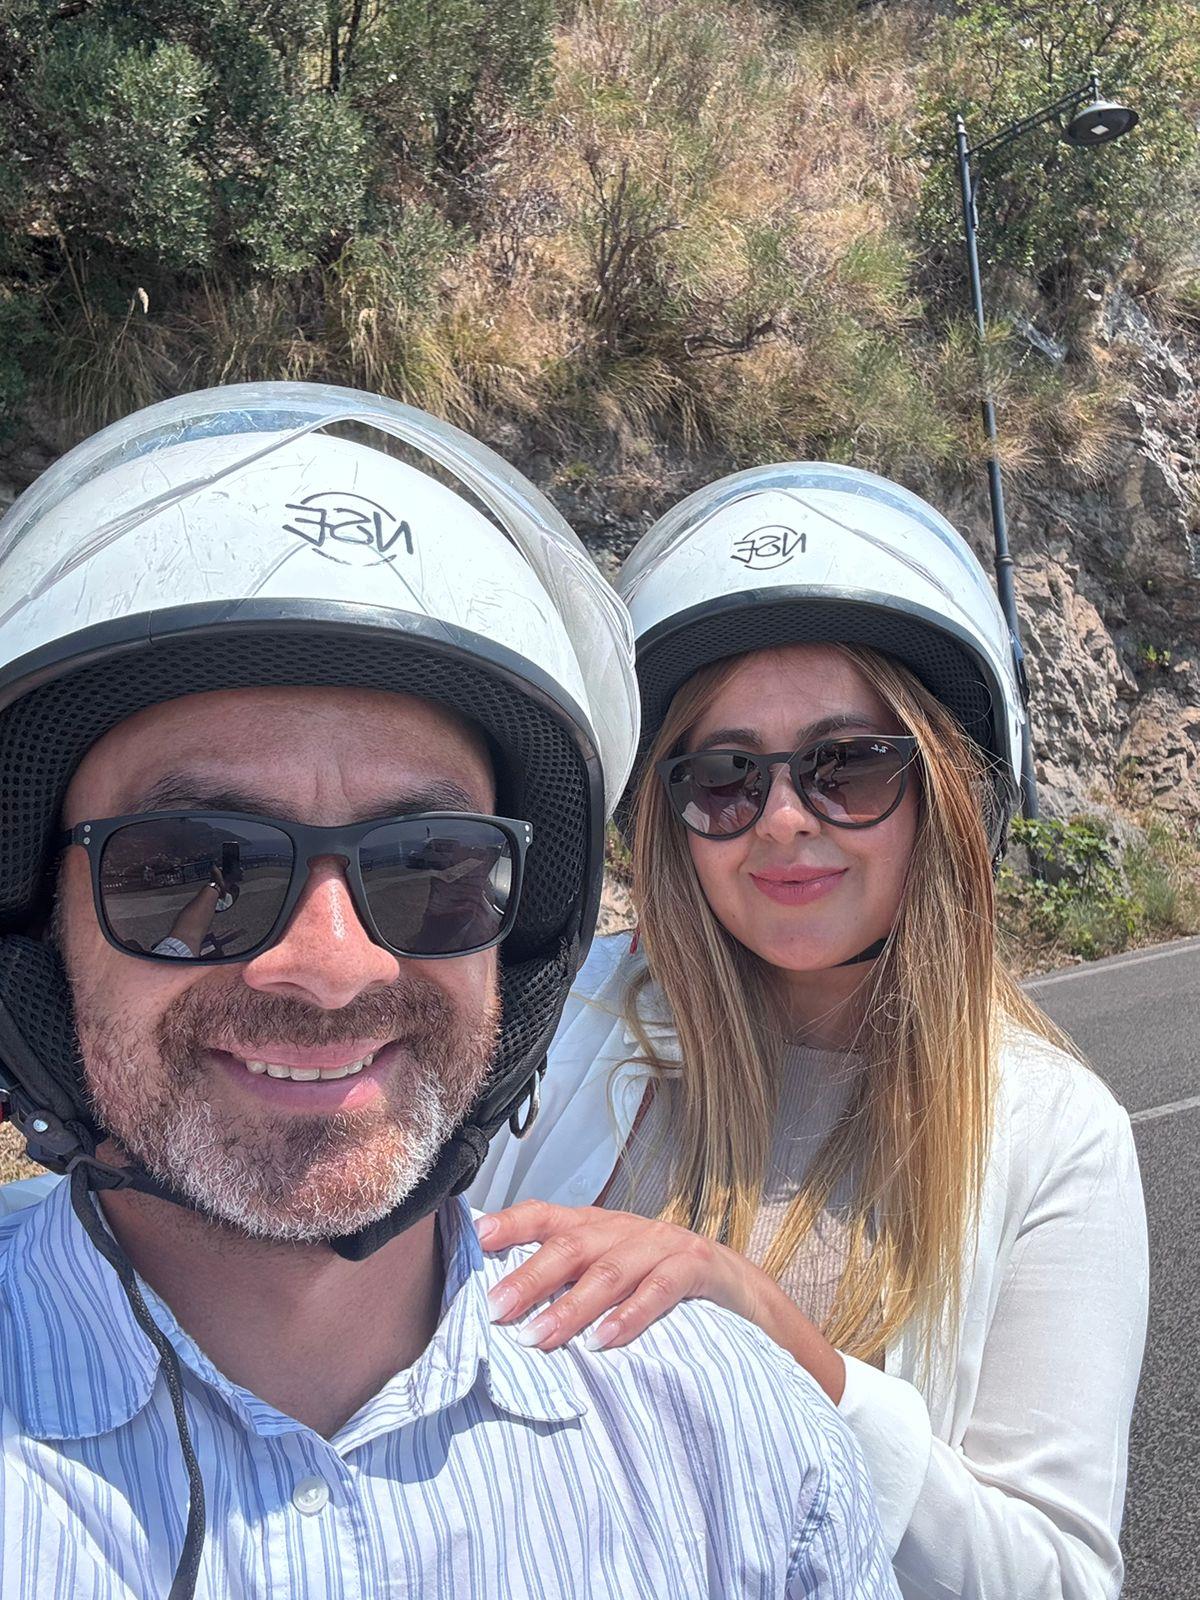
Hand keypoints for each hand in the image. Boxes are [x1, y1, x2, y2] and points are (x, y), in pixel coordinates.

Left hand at [476, 1200, 844, 1401]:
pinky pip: (661, 1288)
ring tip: (538, 1339)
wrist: (748, 1297)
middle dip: (530, 1276)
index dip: (512, 1222)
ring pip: (611, 1269)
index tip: (476, 1239)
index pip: (549, 1215)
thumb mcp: (616, 1279)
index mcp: (602, 1227)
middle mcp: (628, 1229)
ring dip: (571, 1306)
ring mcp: (665, 1244)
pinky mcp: (700, 1266)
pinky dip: (631, 1314)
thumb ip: (573, 1285)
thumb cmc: (667, 1291)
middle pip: (572, 1244)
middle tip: (494, 1311)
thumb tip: (509, 1312)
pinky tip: (605, 1341)